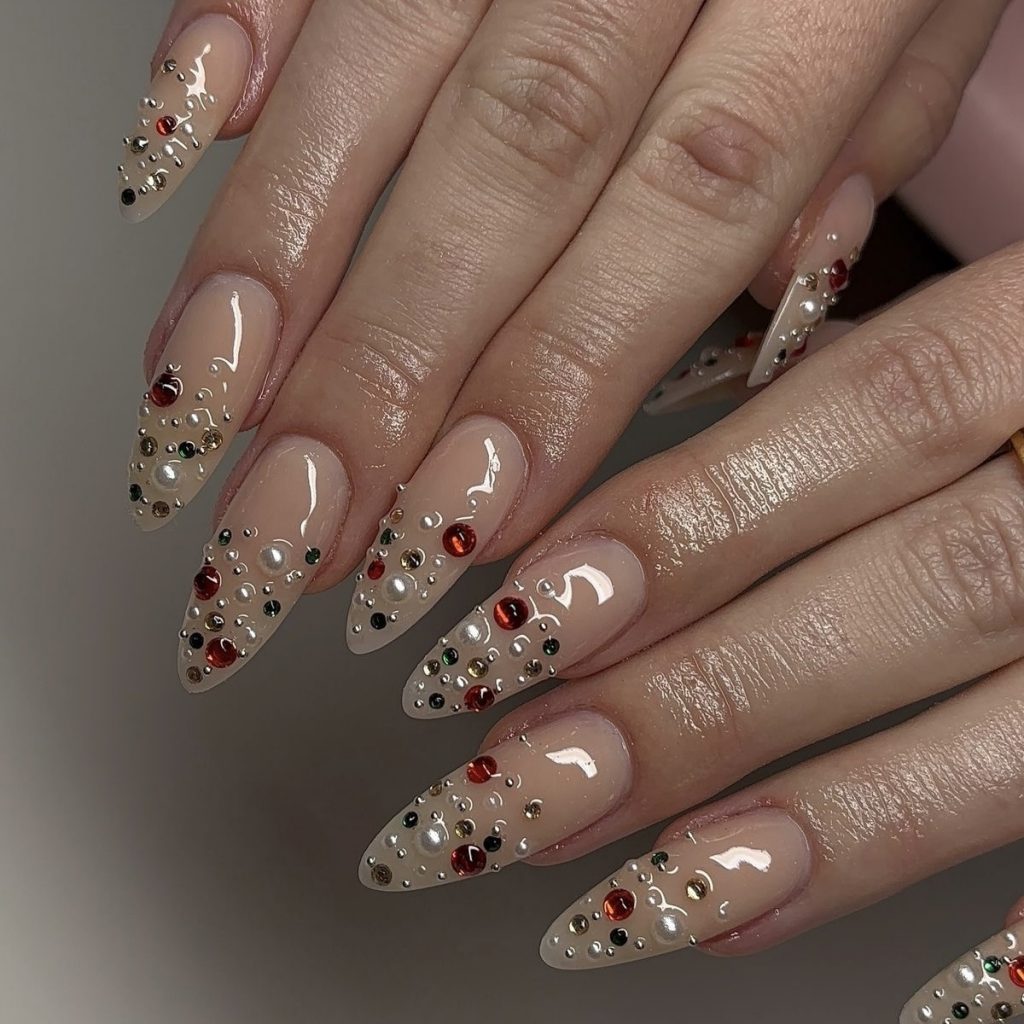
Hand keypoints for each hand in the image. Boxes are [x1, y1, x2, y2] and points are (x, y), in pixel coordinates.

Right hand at [120, 0, 1005, 687]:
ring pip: (384, 68)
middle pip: (508, 171)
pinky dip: (229, 28)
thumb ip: (872, 135)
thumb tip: (785, 301)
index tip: (465, 527)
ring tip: (205, 409)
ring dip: (277, 253)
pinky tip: (172, 158)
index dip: (559, 384)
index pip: (682, 217)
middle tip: (298, 523)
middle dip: (386, 370)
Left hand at [355, 242, 1023, 1022]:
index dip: (679, 521)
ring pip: (1017, 724)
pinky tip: (821, 956)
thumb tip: (659, 459)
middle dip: (699, 694)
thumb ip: (862, 379)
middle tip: (513, 788)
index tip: (501, 621)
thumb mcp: (999, 326)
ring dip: (802, 823)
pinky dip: (997, 927)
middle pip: (920, 580)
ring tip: (620, 896)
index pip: (868, 406)